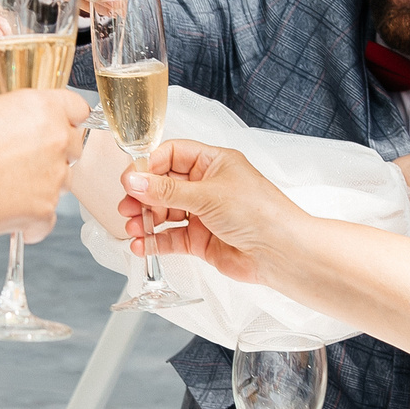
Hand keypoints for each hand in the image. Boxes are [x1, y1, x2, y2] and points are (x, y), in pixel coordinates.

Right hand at [0, 88, 91, 239]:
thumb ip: (13, 117)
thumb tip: (15, 127)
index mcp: (42, 107)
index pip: (77, 107)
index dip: (66, 116)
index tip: (56, 124)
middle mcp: (56, 139)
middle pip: (73, 146)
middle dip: (55, 152)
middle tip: (25, 159)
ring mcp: (55, 177)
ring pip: (62, 181)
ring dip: (43, 184)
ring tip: (9, 188)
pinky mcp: (46, 211)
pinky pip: (47, 217)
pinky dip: (32, 219)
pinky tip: (10, 213)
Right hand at [116, 140, 305, 284]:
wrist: (281, 253)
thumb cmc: (259, 213)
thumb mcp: (208, 195)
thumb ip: (167, 191)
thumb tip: (134, 181)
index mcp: (213, 163)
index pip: (172, 155)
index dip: (149, 166)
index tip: (131, 179)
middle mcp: (207, 186)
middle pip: (163, 185)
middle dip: (143, 196)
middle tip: (127, 206)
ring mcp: (203, 213)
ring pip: (164, 212)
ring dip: (146, 220)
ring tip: (133, 227)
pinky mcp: (201, 240)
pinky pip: (171, 238)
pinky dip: (154, 241)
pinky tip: (141, 245)